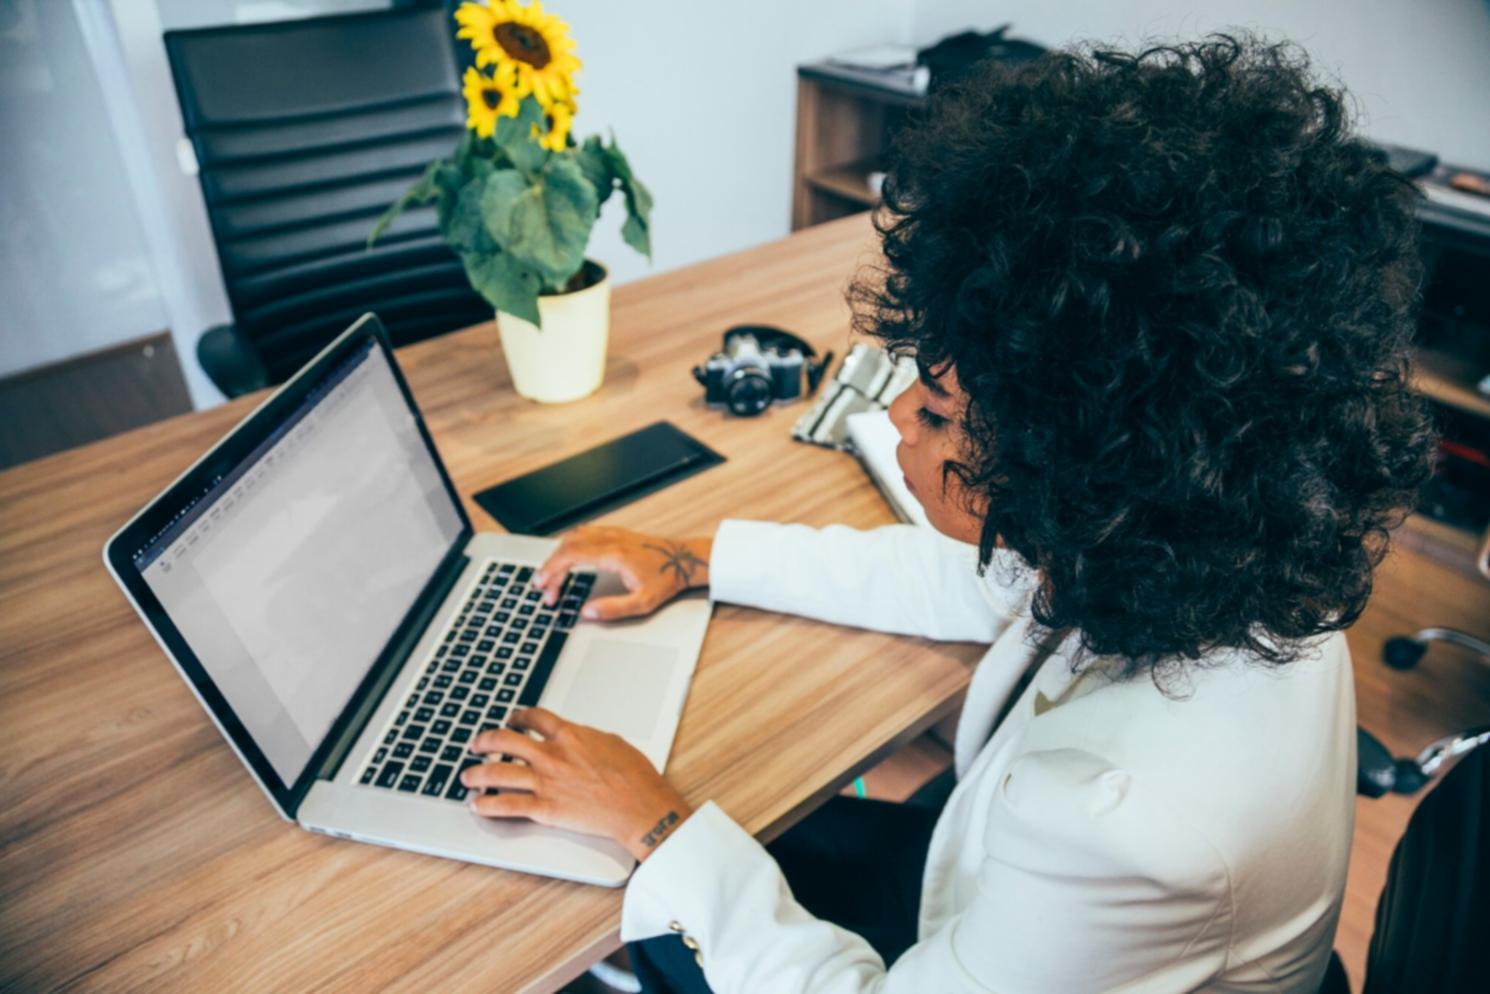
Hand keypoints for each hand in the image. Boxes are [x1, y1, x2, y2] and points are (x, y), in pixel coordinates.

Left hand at [464, 707, 692, 861]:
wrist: (640, 806)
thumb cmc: (634, 777)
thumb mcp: (612, 743)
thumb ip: (588, 739)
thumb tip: (579, 740)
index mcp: (570, 735)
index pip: (534, 718)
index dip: (517, 716)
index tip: (512, 719)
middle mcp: (552, 755)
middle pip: (505, 740)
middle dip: (485, 741)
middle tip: (476, 744)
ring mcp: (546, 782)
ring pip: (498, 772)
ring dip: (477, 773)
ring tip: (467, 776)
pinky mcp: (545, 809)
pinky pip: (507, 805)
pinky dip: (487, 805)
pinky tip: (477, 804)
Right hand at [534, 525, 712, 620]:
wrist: (685, 560)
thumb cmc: (667, 579)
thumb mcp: (643, 602)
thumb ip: (613, 609)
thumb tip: (587, 613)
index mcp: (613, 554)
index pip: (570, 556)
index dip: (551, 569)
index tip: (541, 583)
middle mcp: (610, 539)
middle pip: (568, 546)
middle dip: (551, 567)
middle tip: (545, 588)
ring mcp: (613, 533)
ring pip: (575, 536)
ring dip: (559, 554)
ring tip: (553, 575)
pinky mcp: (617, 533)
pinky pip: (586, 533)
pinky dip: (571, 545)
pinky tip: (569, 556)